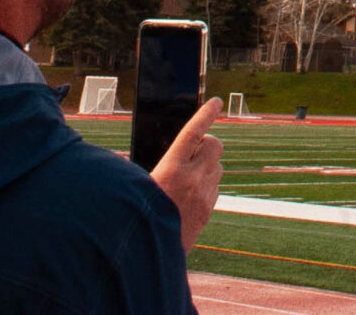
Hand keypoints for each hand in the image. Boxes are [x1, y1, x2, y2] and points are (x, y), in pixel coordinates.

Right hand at [151, 97, 226, 249]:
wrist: (147, 253)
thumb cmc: (137, 213)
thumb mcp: (138, 184)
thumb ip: (159, 163)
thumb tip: (178, 147)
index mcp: (171, 169)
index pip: (193, 132)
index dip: (205, 114)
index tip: (215, 102)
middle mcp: (192, 179)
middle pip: (215, 146)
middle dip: (207, 142)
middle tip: (193, 150)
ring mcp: (204, 195)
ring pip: (218, 166)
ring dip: (207, 164)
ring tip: (186, 176)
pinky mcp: (209, 210)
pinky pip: (216, 186)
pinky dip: (207, 183)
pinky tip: (190, 194)